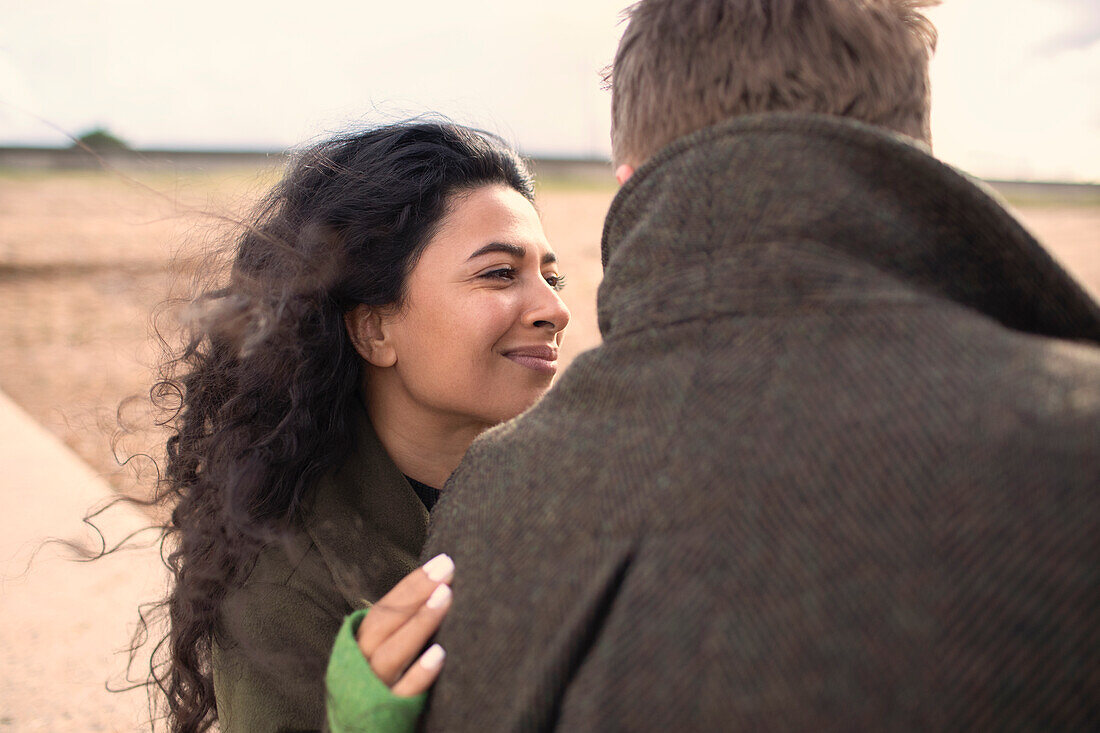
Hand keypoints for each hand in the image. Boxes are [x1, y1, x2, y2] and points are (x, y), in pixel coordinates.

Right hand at [356, 553, 453, 696]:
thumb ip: (397, 630)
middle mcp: (358, 664)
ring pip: (391, 653)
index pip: (384, 608)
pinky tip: (440, 654)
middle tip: (448, 568)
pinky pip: (402, 694)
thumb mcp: (381, 657)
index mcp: (358, 646)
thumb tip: (434, 591)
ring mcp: (370, 689)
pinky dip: (420, 674)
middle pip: (385, 622)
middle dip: (417, 592)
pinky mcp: (384, 715)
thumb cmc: (376, 692)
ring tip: (445, 597)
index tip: (441, 562)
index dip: (411, 584)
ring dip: (420, 623)